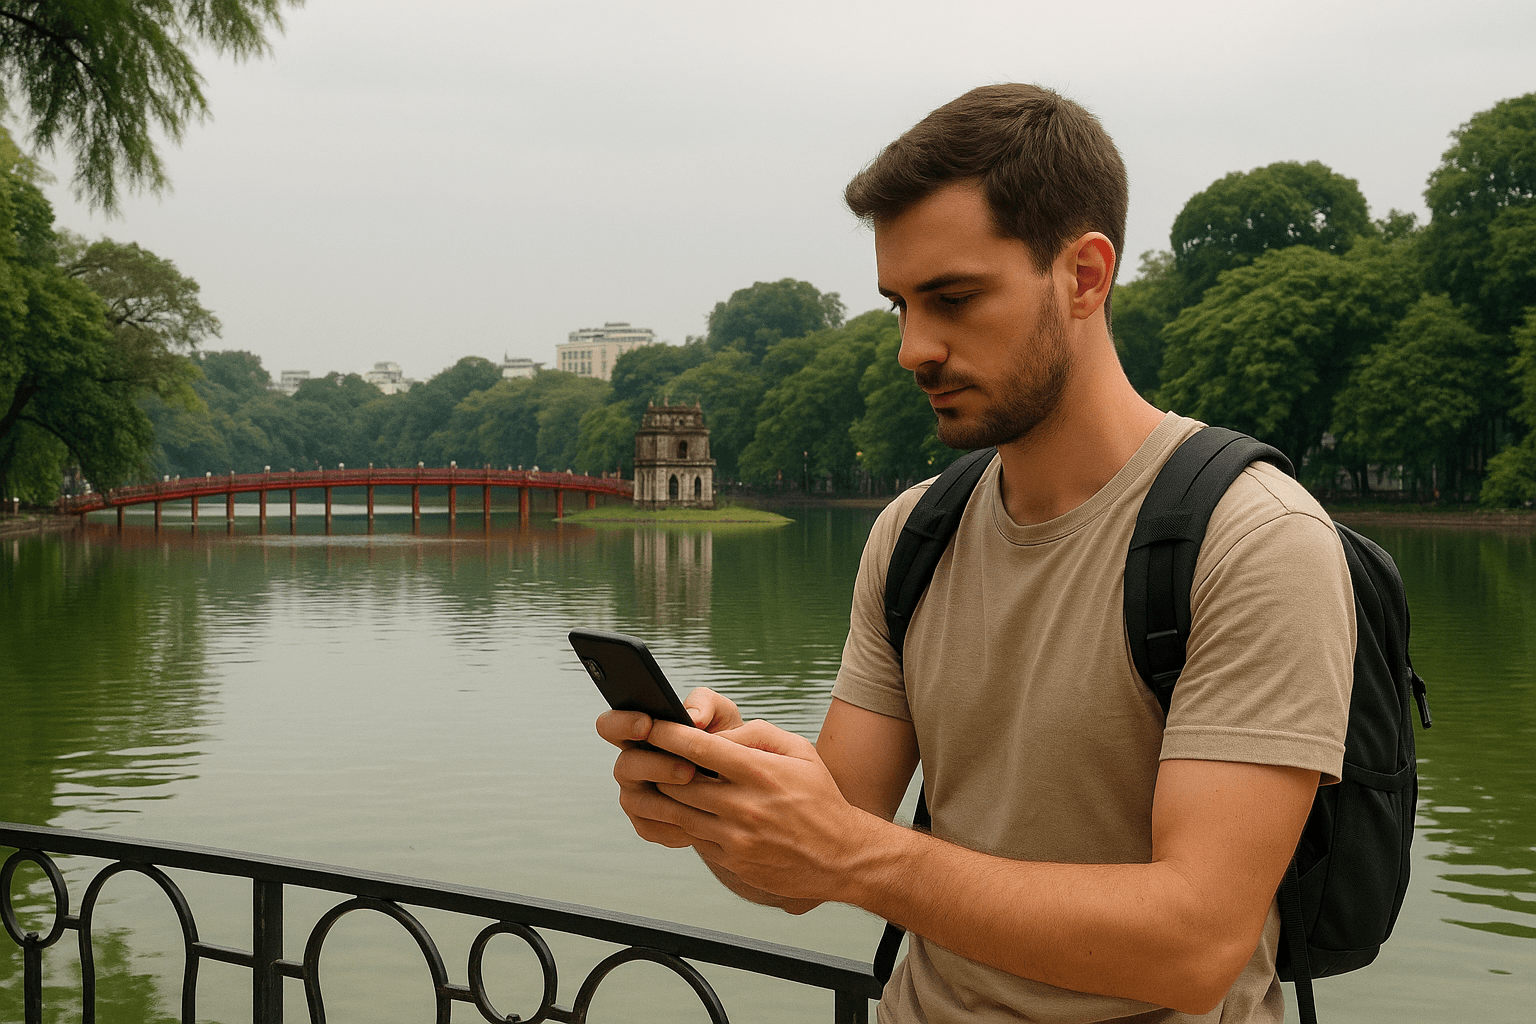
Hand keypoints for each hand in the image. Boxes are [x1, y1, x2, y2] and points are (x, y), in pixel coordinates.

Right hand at [595, 688, 742, 847]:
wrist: (739, 786)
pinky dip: (676, 822)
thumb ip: (706, 703)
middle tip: (688, 767)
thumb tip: (693, 717)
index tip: (647, 724)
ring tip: (697, 786)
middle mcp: (631, 766)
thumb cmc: (725, 742)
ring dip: (668, 794)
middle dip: (655, 765)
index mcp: (639, 735)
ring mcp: (636, 797)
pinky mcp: (647, 825)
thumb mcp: (721, 716)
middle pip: (624, 765)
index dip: (622, 724)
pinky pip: (653, 827)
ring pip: (637, 800)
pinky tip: (700, 815)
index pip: (611, 726)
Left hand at [645, 717, 885, 902]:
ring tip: (656, 781)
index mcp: (759, 772)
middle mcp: (743, 805)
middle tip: (645, 752)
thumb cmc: (819, 797)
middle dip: (658, 765)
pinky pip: (694, 837)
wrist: (842, 855)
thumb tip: (716, 736)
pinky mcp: (732, 861)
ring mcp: (735, 837)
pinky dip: (686, 821)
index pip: (699, 748)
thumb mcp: (799, 751)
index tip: (649, 725)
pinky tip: (685, 810)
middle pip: (678, 782)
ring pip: (679, 812)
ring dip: (664, 795)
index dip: (667, 734)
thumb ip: (756, 734)